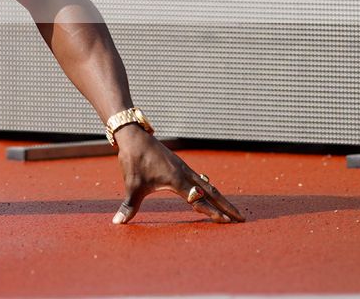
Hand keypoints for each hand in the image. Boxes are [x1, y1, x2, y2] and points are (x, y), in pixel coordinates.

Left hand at [112, 129, 244, 224]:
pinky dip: (209, 189)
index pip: (199, 200)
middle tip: (241, 219)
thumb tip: (118, 223)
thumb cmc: (133, 160)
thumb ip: (129, 206)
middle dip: (227, 206)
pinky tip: (210, 194)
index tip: (226, 222)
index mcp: (177, 180)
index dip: (212, 212)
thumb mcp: (131, 185)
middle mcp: (185, 174)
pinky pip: (200, 179)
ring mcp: (184, 169)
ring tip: (232, 210)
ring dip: (220, 198)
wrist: (133, 136)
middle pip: (212, 192)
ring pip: (208, 185)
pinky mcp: (179, 166)